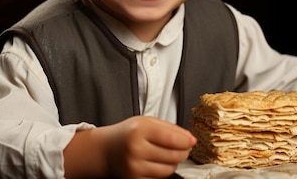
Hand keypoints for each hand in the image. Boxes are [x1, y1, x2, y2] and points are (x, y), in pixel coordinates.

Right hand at [64, 116, 195, 177]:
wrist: (105, 150)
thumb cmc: (127, 134)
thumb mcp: (146, 122)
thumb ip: (170, 128)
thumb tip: (190, 139)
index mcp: (140, 130)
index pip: (173, 139)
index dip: (187, 141)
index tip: (191, 141)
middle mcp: (136, 149)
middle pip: (174, 155)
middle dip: (182, 151)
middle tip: (181, 146)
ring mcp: (134, 166)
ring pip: (169, 169)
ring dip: (173, 162)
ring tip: (167, 153)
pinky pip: (159, 178)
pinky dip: (163, 171)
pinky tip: (157, 162)